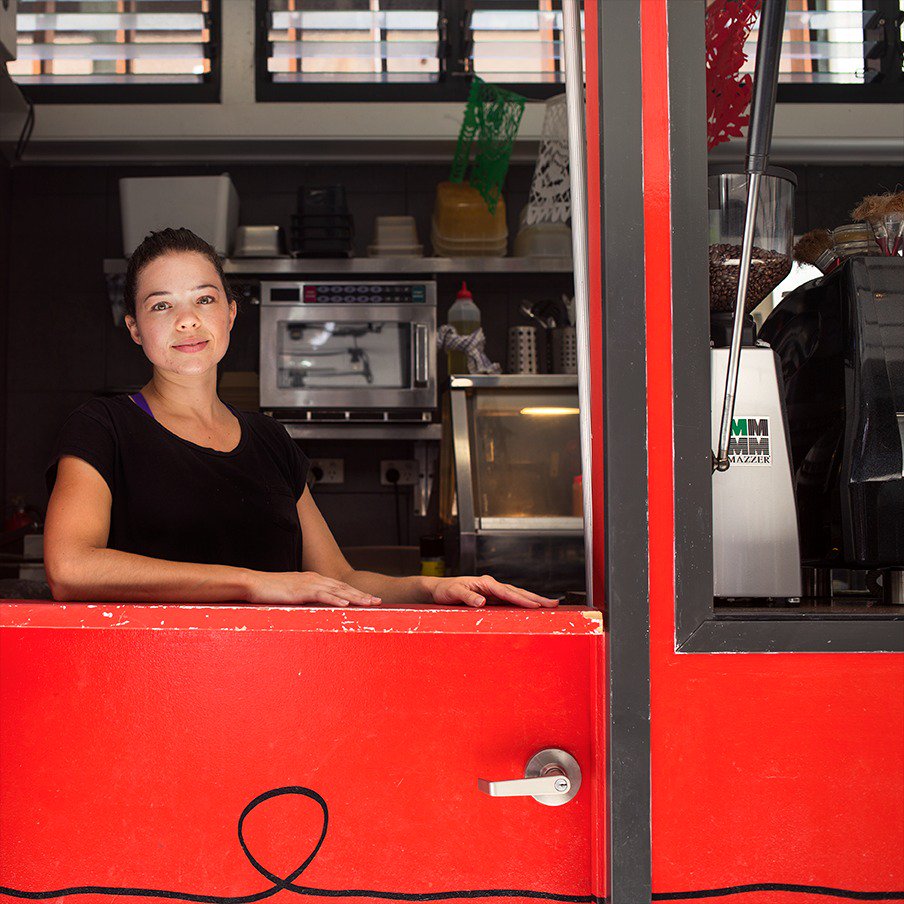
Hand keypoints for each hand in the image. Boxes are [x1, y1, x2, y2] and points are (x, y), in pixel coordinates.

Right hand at [246, 571, 380, 606]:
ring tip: (369, 603)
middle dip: (362, 594)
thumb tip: (316, 607)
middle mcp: (315, 579)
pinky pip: (321, 595)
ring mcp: (308, 583)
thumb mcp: (293, 594)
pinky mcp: (300, 591)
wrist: (253, 583)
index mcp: (314, 580)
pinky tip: (346, 603)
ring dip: (355, 597)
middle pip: (344, 587)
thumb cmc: (271, 591)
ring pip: (337, 590)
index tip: (370, 599)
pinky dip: (335, 599)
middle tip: (378, 601)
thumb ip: (306, 598)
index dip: (356, 592)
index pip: (340, 587)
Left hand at [430, 574, 558, 608]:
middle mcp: (491, 585)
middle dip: (536, 598)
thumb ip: (467, 597)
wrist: (439, 589)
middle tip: (554, 603)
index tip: (536, 605)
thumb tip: (482, 602)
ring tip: (549, 605)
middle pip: (517, 592)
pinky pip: (510, 600)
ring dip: (533, 600)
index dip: (522, 599)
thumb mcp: (453, 592)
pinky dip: (523, 603)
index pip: (507, 592)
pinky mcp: (492, 597)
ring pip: (517, 595)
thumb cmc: (445, 590)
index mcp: (485, 583)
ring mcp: (493, 591)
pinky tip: (531, 608)